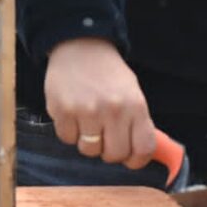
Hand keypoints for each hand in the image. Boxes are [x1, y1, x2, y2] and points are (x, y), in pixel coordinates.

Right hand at [43, 38, 158, 167]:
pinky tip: (74, 114)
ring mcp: (87, 111)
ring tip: (88, 121)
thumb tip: (142, 153)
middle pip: (114, 155)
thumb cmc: (108, 74)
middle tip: (106, 137)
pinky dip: (70, 132)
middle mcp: (113, 110)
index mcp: (135, 105)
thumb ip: (138, 122)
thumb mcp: (133, 92)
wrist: (80, 46)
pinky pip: (68, 139)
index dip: (137, 160)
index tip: (131, 158)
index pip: (143, 149)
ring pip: (89, 151)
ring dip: (88, 142)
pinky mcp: (63, 111)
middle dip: (110, 151)